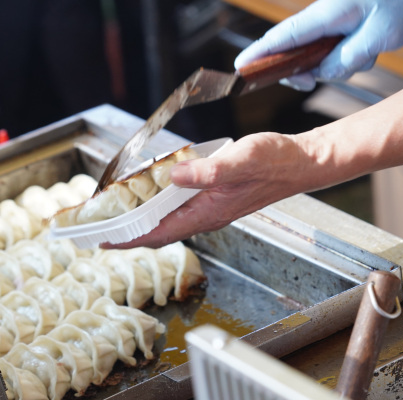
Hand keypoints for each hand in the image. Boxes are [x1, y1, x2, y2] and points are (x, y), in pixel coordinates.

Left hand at [101, 132, 317, 248]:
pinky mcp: (216, 199)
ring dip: (143, 220)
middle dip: (129, 234)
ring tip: (117, 214)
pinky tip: (153, 193)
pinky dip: (161, 206)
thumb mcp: (240, 160)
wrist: (301, 163)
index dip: (129, 239)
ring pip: (169, 222)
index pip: (159, 234)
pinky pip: (180, 209)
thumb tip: (173, 176)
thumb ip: (207, 171)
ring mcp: (212, 210)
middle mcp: (207, 216)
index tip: (103, 242)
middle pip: (159, 232)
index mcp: (208, 213)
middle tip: (101, 229)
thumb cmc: (275, 161)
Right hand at [234, 0, 402, 90]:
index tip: (240, 66)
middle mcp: (319, 21)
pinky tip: (364, 54)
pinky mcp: (332, 36)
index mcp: (325, 15)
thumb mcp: (379, 34)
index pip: (284, 36)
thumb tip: (322, 73)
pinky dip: (343, 64)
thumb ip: (349, 57)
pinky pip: (328, 59)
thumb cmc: (396, 2)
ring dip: (331, 69)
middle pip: (288, 51)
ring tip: (360, 57)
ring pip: (312, 60)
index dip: (260, 52)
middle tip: (306, 84)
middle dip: (293, 71)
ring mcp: (324, 29)